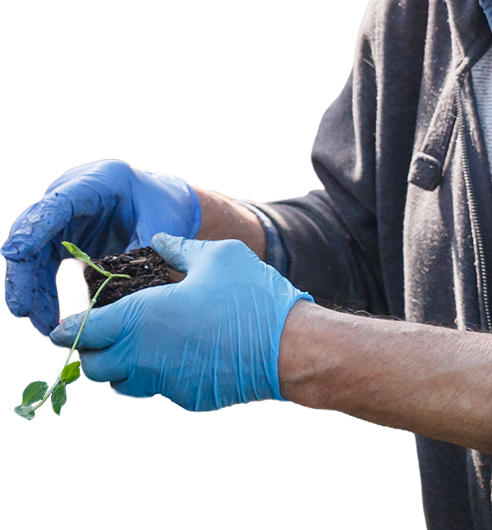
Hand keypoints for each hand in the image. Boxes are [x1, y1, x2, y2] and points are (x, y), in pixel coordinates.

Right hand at [1, 160, 200, 336]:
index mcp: (97, 183)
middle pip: (35, 232)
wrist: (164, 200)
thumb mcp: (159, 224)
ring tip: (44, 325)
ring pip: (34, 253)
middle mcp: (71, 197)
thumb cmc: (162, 206)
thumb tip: (121, 293)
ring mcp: (63, 217)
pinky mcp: (62, 237)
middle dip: (25, 272)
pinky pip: (44, 265)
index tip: (15, 253)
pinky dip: (44, 291)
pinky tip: (49, 317)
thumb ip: (141, 252)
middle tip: (24, 308)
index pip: (58, 203)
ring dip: (34, 290)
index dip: (35, 228)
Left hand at [49, 234, 313, 411]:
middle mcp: (143, 355)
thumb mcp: (217, 256)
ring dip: (118, 367)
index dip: (68, 330)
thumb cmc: (249, 295)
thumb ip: (180, 249)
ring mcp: (163, 381)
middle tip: (96, 337)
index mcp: (141, 317)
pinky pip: (157, 387)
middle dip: (88, 353)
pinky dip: (156, 373)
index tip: (59, 328)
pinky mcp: (185, 397)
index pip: (84, 331)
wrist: (286, 346)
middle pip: (93, 366)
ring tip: (133, 345)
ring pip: (121, 383)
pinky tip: (178, 352)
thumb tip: (159, 241)